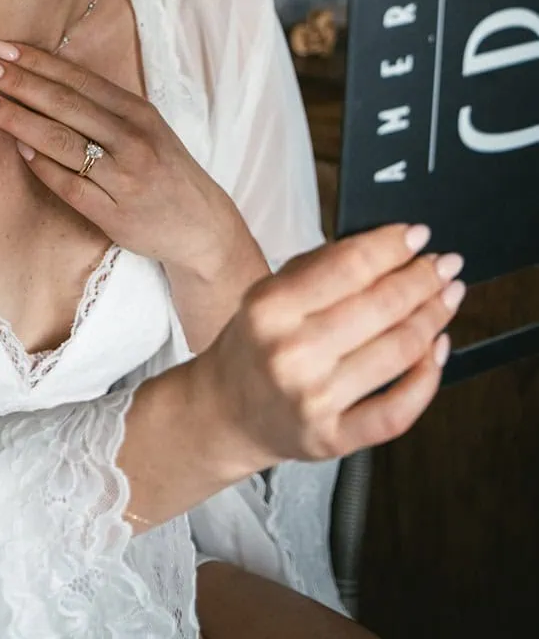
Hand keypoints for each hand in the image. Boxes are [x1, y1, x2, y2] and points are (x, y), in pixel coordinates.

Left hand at [0, 40, 248, 276]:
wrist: (202, 226)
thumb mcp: (145, 127)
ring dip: (19, 119)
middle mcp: (131, 139)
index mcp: (138, 111)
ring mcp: (121, 177)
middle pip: (65, 105)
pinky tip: (15, 146)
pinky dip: (38, 164)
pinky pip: (66, 184)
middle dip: (20, 83)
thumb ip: (104, 107)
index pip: (78, 79)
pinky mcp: (112, 213)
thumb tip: (44, 81)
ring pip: (60, 142)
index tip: (2, 47)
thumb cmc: (164, 169)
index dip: (38, 62)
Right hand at [202, 222, 465, 472]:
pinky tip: (437, 350)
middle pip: (381, 306)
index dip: (392, 247)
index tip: (418, 236)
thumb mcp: (270, 293)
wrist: (227, 411)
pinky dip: (428, 378)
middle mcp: (292, 353)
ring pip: (398, 351)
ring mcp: (315, 399)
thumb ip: (322, 268)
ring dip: (434, 318)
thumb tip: (388, 247)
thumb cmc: (255, 345)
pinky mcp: (334, 438)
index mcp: (271, 307)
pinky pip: (398, 410)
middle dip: (423, 279)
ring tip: (446, 299)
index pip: (348, 266)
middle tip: (444, 266)